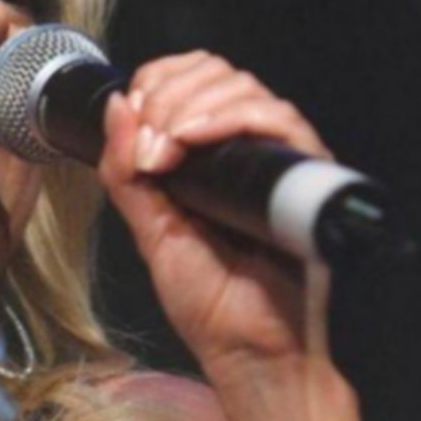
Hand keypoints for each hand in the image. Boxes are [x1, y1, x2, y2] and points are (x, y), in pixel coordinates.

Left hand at [98, 51, 331, 373]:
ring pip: (242, 87)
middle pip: (214, 73)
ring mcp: (274, 158)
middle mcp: (241, 150)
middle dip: (168, 94)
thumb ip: (126, 174)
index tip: (134, 117)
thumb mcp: (151, 230)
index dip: (157, 82)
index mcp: (204, 159)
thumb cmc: (207, 300)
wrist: (250, 348)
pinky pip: (276, 119)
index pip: (187, 80)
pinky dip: (227, 117)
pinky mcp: (304, 171)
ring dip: (189, 106)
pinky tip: (192, 141)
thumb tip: (116, 106)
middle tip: (147, 145)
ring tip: (164, 151)